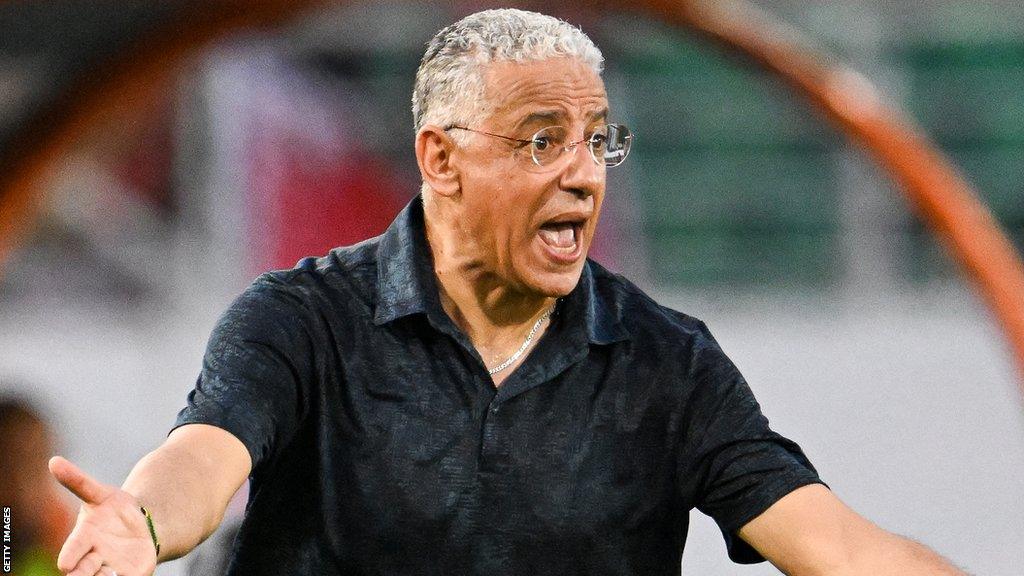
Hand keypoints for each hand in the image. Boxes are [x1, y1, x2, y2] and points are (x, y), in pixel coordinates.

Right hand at [48, 456, 157, 575]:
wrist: (140, 525)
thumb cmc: (113, 510)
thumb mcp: (100, 494)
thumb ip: (78, 481)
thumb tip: (54, 461)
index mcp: (83, 539)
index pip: (72, 550)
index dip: (70, 557)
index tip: (65, 564)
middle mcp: (93, 558)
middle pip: (82, 572)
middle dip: (82, 575)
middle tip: (84, 573)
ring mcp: (110, 569)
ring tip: (110, 573)